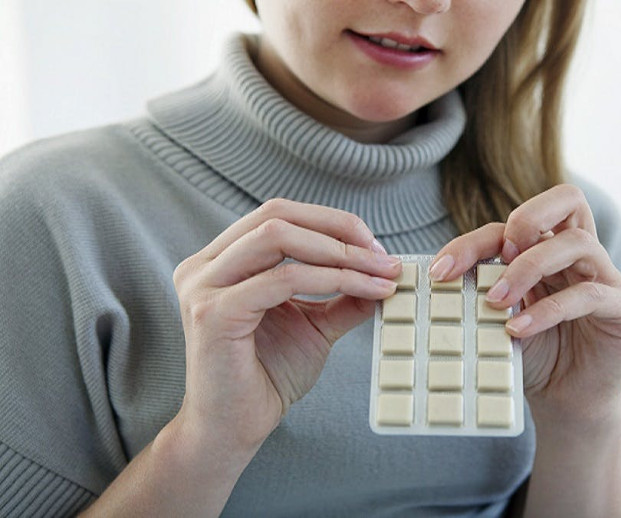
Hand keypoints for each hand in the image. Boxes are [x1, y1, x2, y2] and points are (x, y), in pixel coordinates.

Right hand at [172, 198, 399, 453]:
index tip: (377, 248)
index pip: (279, 215)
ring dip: (340, 252)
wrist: (234, 428)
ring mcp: (203, 286)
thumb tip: (382, 273)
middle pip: (277, 214)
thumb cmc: (266, 377)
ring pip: (278, 236)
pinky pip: (283, 279)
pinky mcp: (214, 313)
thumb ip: (342, 296)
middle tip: (383, 257)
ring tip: (380, 272)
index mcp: (221, 261)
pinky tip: (365, 291)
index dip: (332, 223)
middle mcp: (204, 266)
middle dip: (338, 229)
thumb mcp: (314, 325)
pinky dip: (332, 279)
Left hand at [430, 185, 620, 424]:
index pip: (517, 222)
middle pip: (568, 199)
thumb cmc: (535, 353)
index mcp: (551, 248)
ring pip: (577, 243)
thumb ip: (486, 289)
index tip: (441, 272)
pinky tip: (518, 329)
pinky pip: (590, 294)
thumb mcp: (500, 318)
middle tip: (496, 258)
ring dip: (530, 266)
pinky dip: (548, 309)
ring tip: (497, 301)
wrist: (567, 401)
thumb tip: (444, 275)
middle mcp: (581, 254)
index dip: (476, 239)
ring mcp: (607, 277)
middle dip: (526, 219)